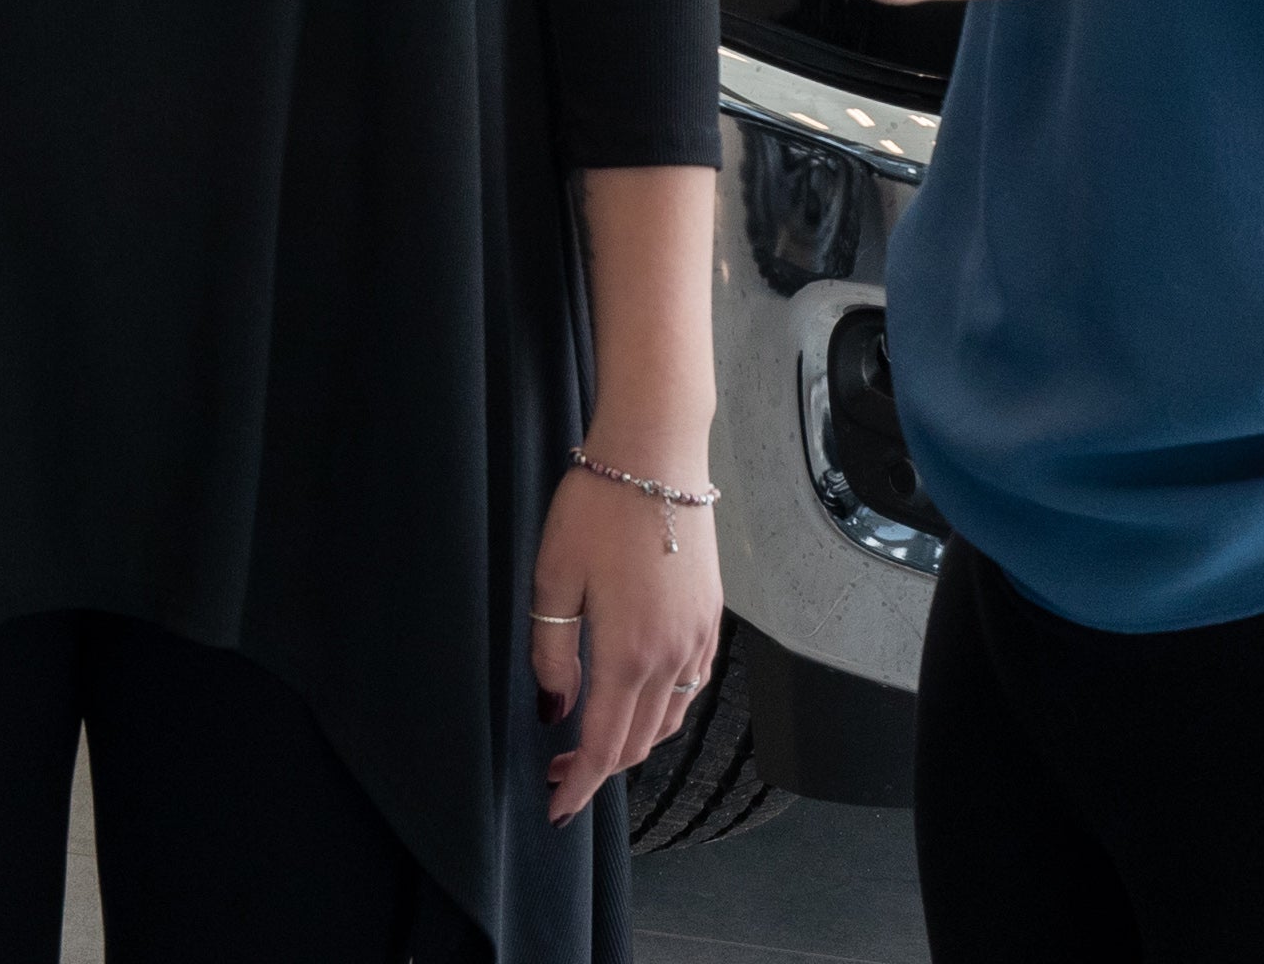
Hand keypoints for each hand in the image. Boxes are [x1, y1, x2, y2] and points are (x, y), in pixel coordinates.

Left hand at [530, 458, 723, 825]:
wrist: (656, 454)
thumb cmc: (598, 508)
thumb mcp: (553, 577)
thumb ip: (552, 652)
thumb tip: (556, 706)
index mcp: (629, 653)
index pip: (605, 746)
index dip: (580, 786)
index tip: (556, 809)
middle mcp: (673, 656)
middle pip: (640, 741)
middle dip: (600, 767)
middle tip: (560, 770)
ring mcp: (699, 638)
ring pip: (670, 719)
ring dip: (635, 741)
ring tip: (595, 739)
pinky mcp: (711, 617)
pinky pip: (691, 687)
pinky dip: (665, 709)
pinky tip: (639, 698)